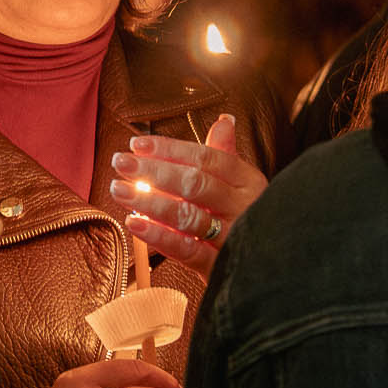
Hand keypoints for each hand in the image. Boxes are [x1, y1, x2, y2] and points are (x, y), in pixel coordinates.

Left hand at [109, 113, 267, 273]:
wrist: (267, 265)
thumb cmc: (247, 219)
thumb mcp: (241, 185)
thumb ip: (226, 155)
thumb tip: (225, 121)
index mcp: (247, 181)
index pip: (206, 158)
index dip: (170, 149)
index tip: (137, 145)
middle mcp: (243, 206)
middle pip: (195, 183)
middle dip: (154, 171)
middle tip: (121, 163)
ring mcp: (233, 237)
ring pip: (188, 215)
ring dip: (150, 201)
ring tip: (120, 190)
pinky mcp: (220, 266)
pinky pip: (187, 249)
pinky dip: (159, 235)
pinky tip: (135, 223)